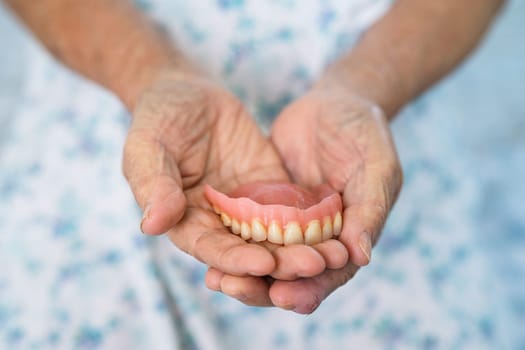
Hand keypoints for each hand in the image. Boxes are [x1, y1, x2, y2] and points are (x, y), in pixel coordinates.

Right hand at [123, 73, 346, 296]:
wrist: (187, 92)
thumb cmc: (158, 119)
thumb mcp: (147, 147)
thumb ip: (153, 184)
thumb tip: (153, 225)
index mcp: (185, 222)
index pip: (210, 249)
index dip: (235, 259)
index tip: (263, 264)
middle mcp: (219, 223)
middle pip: (250, 251)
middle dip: (282, 262)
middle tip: (315, 266)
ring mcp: (247, 208)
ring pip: (277, 236)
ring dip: (304, 247)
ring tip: (335, 253)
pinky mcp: (270, 190)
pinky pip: (293, 208)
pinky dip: (313, 220)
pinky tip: (339, 225)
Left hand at [208, 87, 401, 312]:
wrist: (333, 104)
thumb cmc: (364, 133)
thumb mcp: (376, 167)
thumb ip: (369, 210)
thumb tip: (361, 257)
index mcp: (348, 236)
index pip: (330, 273)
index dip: (310, 288)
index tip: (284, 297)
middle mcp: (316, 237)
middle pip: (291, 273)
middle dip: (265, 287)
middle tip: (236, 289)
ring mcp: (287, 222)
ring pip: (265, 255)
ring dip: (242, 271)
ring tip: (216, 280)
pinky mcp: (263, 204)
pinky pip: (245, 227)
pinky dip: (230, 240)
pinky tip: (207, 249)